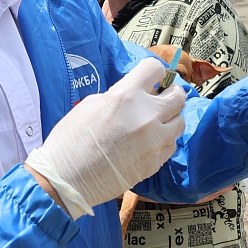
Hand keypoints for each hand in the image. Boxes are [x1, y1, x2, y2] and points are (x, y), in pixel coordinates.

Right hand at [26, 57, 185, 217]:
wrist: (67, 178)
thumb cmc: (71, 141)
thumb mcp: (91, 104)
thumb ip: (118, 96)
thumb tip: (135, 95)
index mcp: (127, 96)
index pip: (155, 68)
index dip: (155, 72)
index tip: (153, 77)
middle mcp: (147, 115)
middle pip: (178, 96)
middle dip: (171, 93)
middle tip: (163, 97)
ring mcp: (154, 140)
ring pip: (180, 122)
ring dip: (170, 119)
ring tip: (157, 122)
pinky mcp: (155, 162)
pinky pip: (171, 145)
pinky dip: (165, 141)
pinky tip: (151, 142)